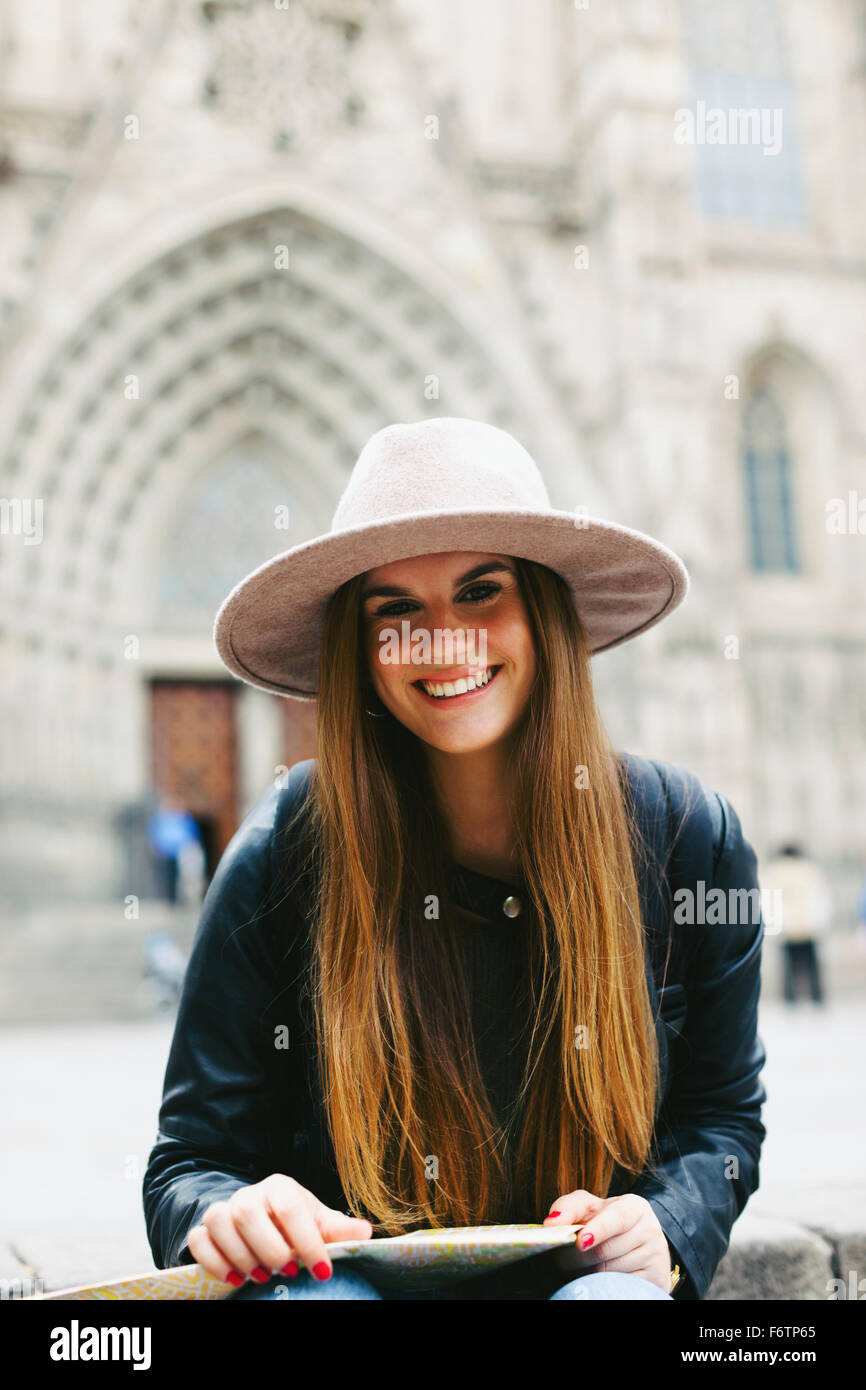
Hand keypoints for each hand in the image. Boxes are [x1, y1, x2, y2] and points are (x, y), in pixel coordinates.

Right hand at [185, 1174, 373, 1285]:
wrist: (261, 1220)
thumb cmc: (293, 1223)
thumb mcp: (317, 1223)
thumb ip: (339, 1230)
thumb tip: (367, 1232)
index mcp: (279, 1188)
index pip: (290, 1208)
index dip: (307, 1241)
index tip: (322, 1272)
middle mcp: (248, 1194)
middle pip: (248, 1212)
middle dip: (269, 1247)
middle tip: (288, 1272)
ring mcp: (223, 1210)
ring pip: (219, 1222)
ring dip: (241, 1255)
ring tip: (263, 1277)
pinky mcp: (204, 1229)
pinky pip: (199, 1240)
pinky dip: (214, 1261)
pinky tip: (235, 1278)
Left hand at [542, 1190, 672, 1294]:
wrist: (636, 1242)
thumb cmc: (606, 1220)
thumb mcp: (589, 1207)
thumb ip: (569, 1208)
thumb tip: (551, 1223)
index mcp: (636, 1207)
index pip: (618, 1218)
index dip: (599, 1229)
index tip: (579, 1241)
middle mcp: (651, 1230)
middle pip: (608, 1250)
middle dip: (579, 1257)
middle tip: (561, 1259)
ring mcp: (655, 1257)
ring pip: (612, 1271)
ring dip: (589, 1271)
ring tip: (580, 1266)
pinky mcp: (655, 1279)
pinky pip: (622, 1286)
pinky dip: (604, 1284)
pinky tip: (597, 1277)